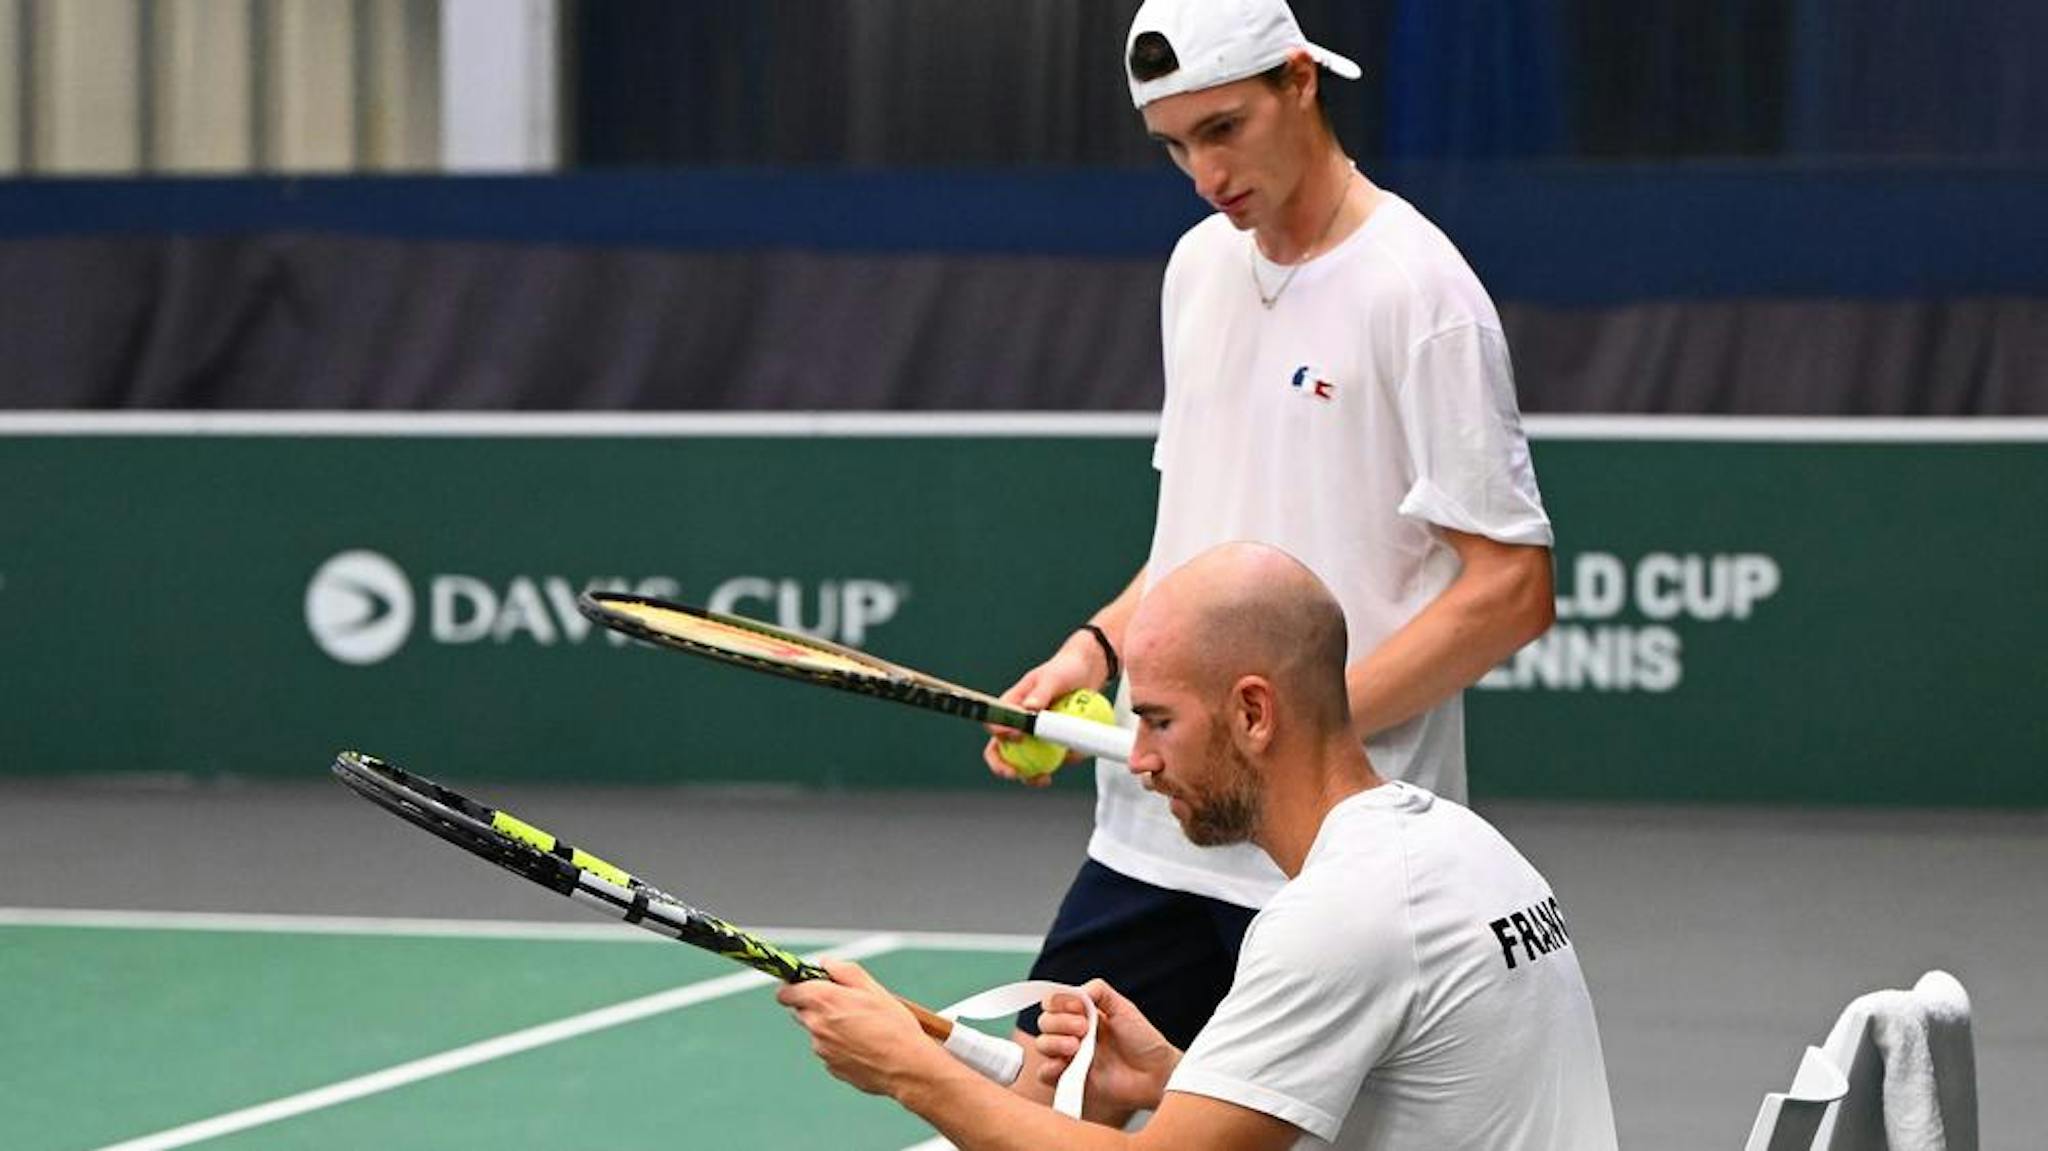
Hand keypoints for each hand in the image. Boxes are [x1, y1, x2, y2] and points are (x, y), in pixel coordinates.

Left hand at [778, 960, 934, 1096]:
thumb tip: (826, 964)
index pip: (785, 992)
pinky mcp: (831, 1067)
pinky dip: (840, 1046)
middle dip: (816, 1005)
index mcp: (824, 1001)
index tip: (804, 985)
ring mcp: (822, 1049)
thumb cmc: (894, 1027)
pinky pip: (829, 1050)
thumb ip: (844, 971)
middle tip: (844, 1004)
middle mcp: (817, 1025)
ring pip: (817, 1031)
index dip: (793, 986)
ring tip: (861, 1028)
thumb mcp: (873, 988)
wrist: (906, 1067)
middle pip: (801, 1010)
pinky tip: (863, 1045)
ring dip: (830, 1026)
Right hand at [981, 638, 1103, 787]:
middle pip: (1000, 749)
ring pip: (1023, 761)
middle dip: (1003, 766)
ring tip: (1043, 779)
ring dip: (1030, 775)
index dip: (999, 734)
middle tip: (1015, 774)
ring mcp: (1036, 735)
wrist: (1089, 672)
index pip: (995, 723)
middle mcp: (1020, 722)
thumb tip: (1029, 708)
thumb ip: (1041, 693)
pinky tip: (1071, 757)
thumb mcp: (1053, 678)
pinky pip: (1051, 759)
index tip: (1016, 737)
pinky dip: (1059, 763)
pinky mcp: (1053, 742)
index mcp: (1012, 705)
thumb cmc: (1065, 670)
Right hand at [1033, 979, 1178, 1118]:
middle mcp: (1072, 1034)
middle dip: (1060, 1022)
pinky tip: (1065, 1064)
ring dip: (1054, 1042)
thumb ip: (1098, 991)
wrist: (1155, 1073)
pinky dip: (1049, 1067)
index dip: (1059, 1002)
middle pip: (1045, 1022)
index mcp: (1082, 1014)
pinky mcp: (1071, 1080)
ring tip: (1077, 1046)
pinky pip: (1045, 1075)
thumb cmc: (1143, 1040)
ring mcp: (1070, 1057)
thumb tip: (1073, 991)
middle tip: (1084, 1027)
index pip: (1053, 1003)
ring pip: (1042, 1045)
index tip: (1078, 1007)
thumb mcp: (1123, 1007)